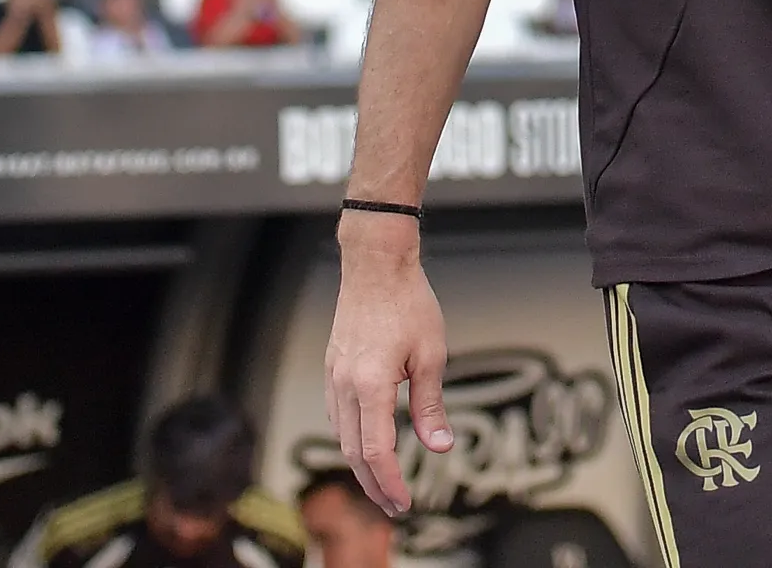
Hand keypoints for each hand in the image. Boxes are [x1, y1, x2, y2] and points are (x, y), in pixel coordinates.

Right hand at [324, 218, 451, 516]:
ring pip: (342, 436)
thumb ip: (431, 406)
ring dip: (361, 464)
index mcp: (370, 385)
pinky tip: (366, 443)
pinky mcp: (332, 369)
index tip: (404, 503)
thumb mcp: (432, 355)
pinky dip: (352, 438)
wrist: (376, 266)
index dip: (390, 482)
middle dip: (373, 485)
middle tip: (394, 506)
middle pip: (354, 452)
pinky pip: (338, 416)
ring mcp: (333, 377)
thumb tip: (440, 447)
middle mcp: (345, 385)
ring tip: (383, 482)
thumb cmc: (408, 303)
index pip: (376, 451)